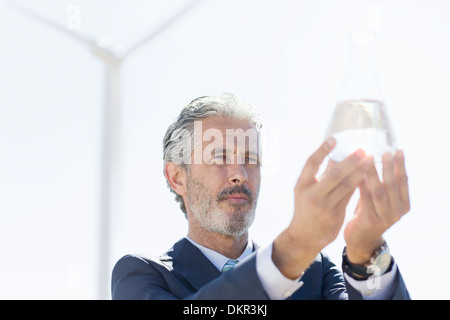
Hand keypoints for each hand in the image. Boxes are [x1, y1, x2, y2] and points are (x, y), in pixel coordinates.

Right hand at [273, 138, 372, 278]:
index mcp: (301, 185)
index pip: (311, 163)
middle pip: (334, 174)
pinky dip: (359, 184)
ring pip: (346, 185)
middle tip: (363, 149)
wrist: (305, 235)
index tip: (334, 139)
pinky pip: (350, 196)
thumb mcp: (307, 190)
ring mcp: (324, 206)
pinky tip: (368, 175)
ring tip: (370, 159)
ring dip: (361, 171)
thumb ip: (321, 174)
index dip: (322, 150)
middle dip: (350, 160)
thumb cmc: (306, 207)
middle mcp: (312, 194)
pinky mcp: (335, 214)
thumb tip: (336, 155)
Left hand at [344, 150, 409, 263]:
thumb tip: (375, 157)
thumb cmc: (368, 214)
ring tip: (369, 159)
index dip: (401, 165)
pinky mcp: (371, 221)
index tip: (398, 150)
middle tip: (385, 152)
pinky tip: (357, 174)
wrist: (361, 241)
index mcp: (404, 204)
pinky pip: (366, 199)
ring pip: (379, 191)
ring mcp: (386, 217)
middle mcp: (398, 211)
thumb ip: (381, 184)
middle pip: (393, 184)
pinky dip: (362, 185)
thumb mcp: (379, 200)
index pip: (404, 181)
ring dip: (374, 173)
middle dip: (389, 167)